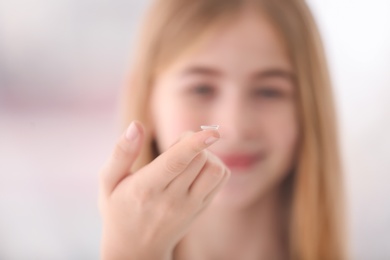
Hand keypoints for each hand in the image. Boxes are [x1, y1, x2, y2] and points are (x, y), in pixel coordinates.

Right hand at [99, 121, 229, 259]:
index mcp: (145, 188)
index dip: (194, 144)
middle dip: (192, 142)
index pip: (175, 163)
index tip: (212, 132)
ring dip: (206, 154)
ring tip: (187, 159)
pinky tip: (196, 168)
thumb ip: (122, 152)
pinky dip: (214, 165)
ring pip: (215, 170)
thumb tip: (136, 125)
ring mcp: (190, 206)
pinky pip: (220, 179)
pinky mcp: (202, 208)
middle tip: (175, 147)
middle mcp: (172, 199)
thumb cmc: (118, 209)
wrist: (135, 248)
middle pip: (199, 160)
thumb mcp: (109, 181)